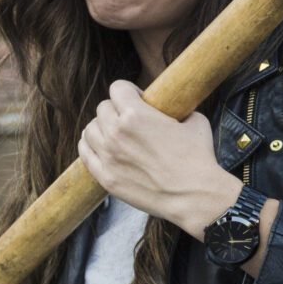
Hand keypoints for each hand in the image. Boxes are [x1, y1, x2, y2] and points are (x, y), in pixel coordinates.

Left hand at [77, 79, 238, 232]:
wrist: (194, 195)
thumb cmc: (198, 157)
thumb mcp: (194, 121)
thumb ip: (176, 110)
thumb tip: (173, 108)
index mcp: (136, 114)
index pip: (117, 88)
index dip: (129, 91)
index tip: (138, 99)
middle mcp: (116, 133)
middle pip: (103, 108)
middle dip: (117, 109)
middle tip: (130, 119)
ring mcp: (108, 156)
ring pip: (90, 129)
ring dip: (102, 127)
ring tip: (116, 134)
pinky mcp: (105, 177)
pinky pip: (85, 152)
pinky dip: (91, 145)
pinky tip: (103, 146)